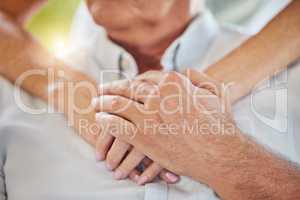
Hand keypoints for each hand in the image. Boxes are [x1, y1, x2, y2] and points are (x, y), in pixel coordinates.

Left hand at [94, 69, 242, 186]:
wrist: (219, 154)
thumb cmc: (219, 124)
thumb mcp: (215, 92)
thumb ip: (199, 77)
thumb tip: (186, 71)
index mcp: (173, 83)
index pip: (144, 78)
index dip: (132, 81)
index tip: (125, 84)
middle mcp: (157, 96)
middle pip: (127, 88)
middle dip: (111, 88)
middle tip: (102, 89)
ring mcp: (148, 116)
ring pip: (117, 104)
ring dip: (103, 102)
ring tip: (95, 103)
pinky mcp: (143, 136)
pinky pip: (117, 125)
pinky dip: (106, 120)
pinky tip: (100, 119)